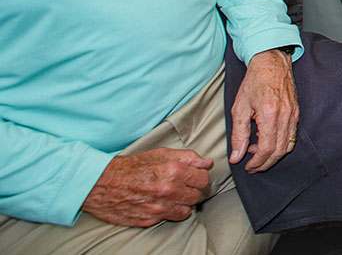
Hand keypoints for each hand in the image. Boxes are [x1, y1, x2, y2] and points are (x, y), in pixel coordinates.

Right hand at [82, 148, 212, 227]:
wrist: (100, 184)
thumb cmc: (130, 166)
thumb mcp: (160, 153)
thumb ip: (187, 157)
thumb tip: (207, 162)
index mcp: (173, 171)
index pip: (203, 178)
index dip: (199, 176)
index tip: (193, 176)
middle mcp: (168, 191)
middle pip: (197, 195)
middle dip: (192, 190)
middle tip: (182, 185)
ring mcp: (159, 208)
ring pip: (187, 209)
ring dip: (183, 202)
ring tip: (172, 195)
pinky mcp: (149, 220)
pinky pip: (171, 218)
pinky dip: (170, 212)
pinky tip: (161, 203)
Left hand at [229, 49, 298, 172]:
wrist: (272, 62)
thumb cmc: (255, 81)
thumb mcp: (239, 107)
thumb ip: (238, 134)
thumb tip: (236, 156)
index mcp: (269, 114)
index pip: (267, 149)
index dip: (257, 162)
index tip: (248, 167)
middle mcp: (285, 116)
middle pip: (279, 151)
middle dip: (265, 163)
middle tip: (252, 166)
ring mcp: (294, 114)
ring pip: (288, 145)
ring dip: (273, 155)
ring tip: (257, 152)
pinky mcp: (297, 113)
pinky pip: (292, 136)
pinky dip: (281, 144)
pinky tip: (267, 139)